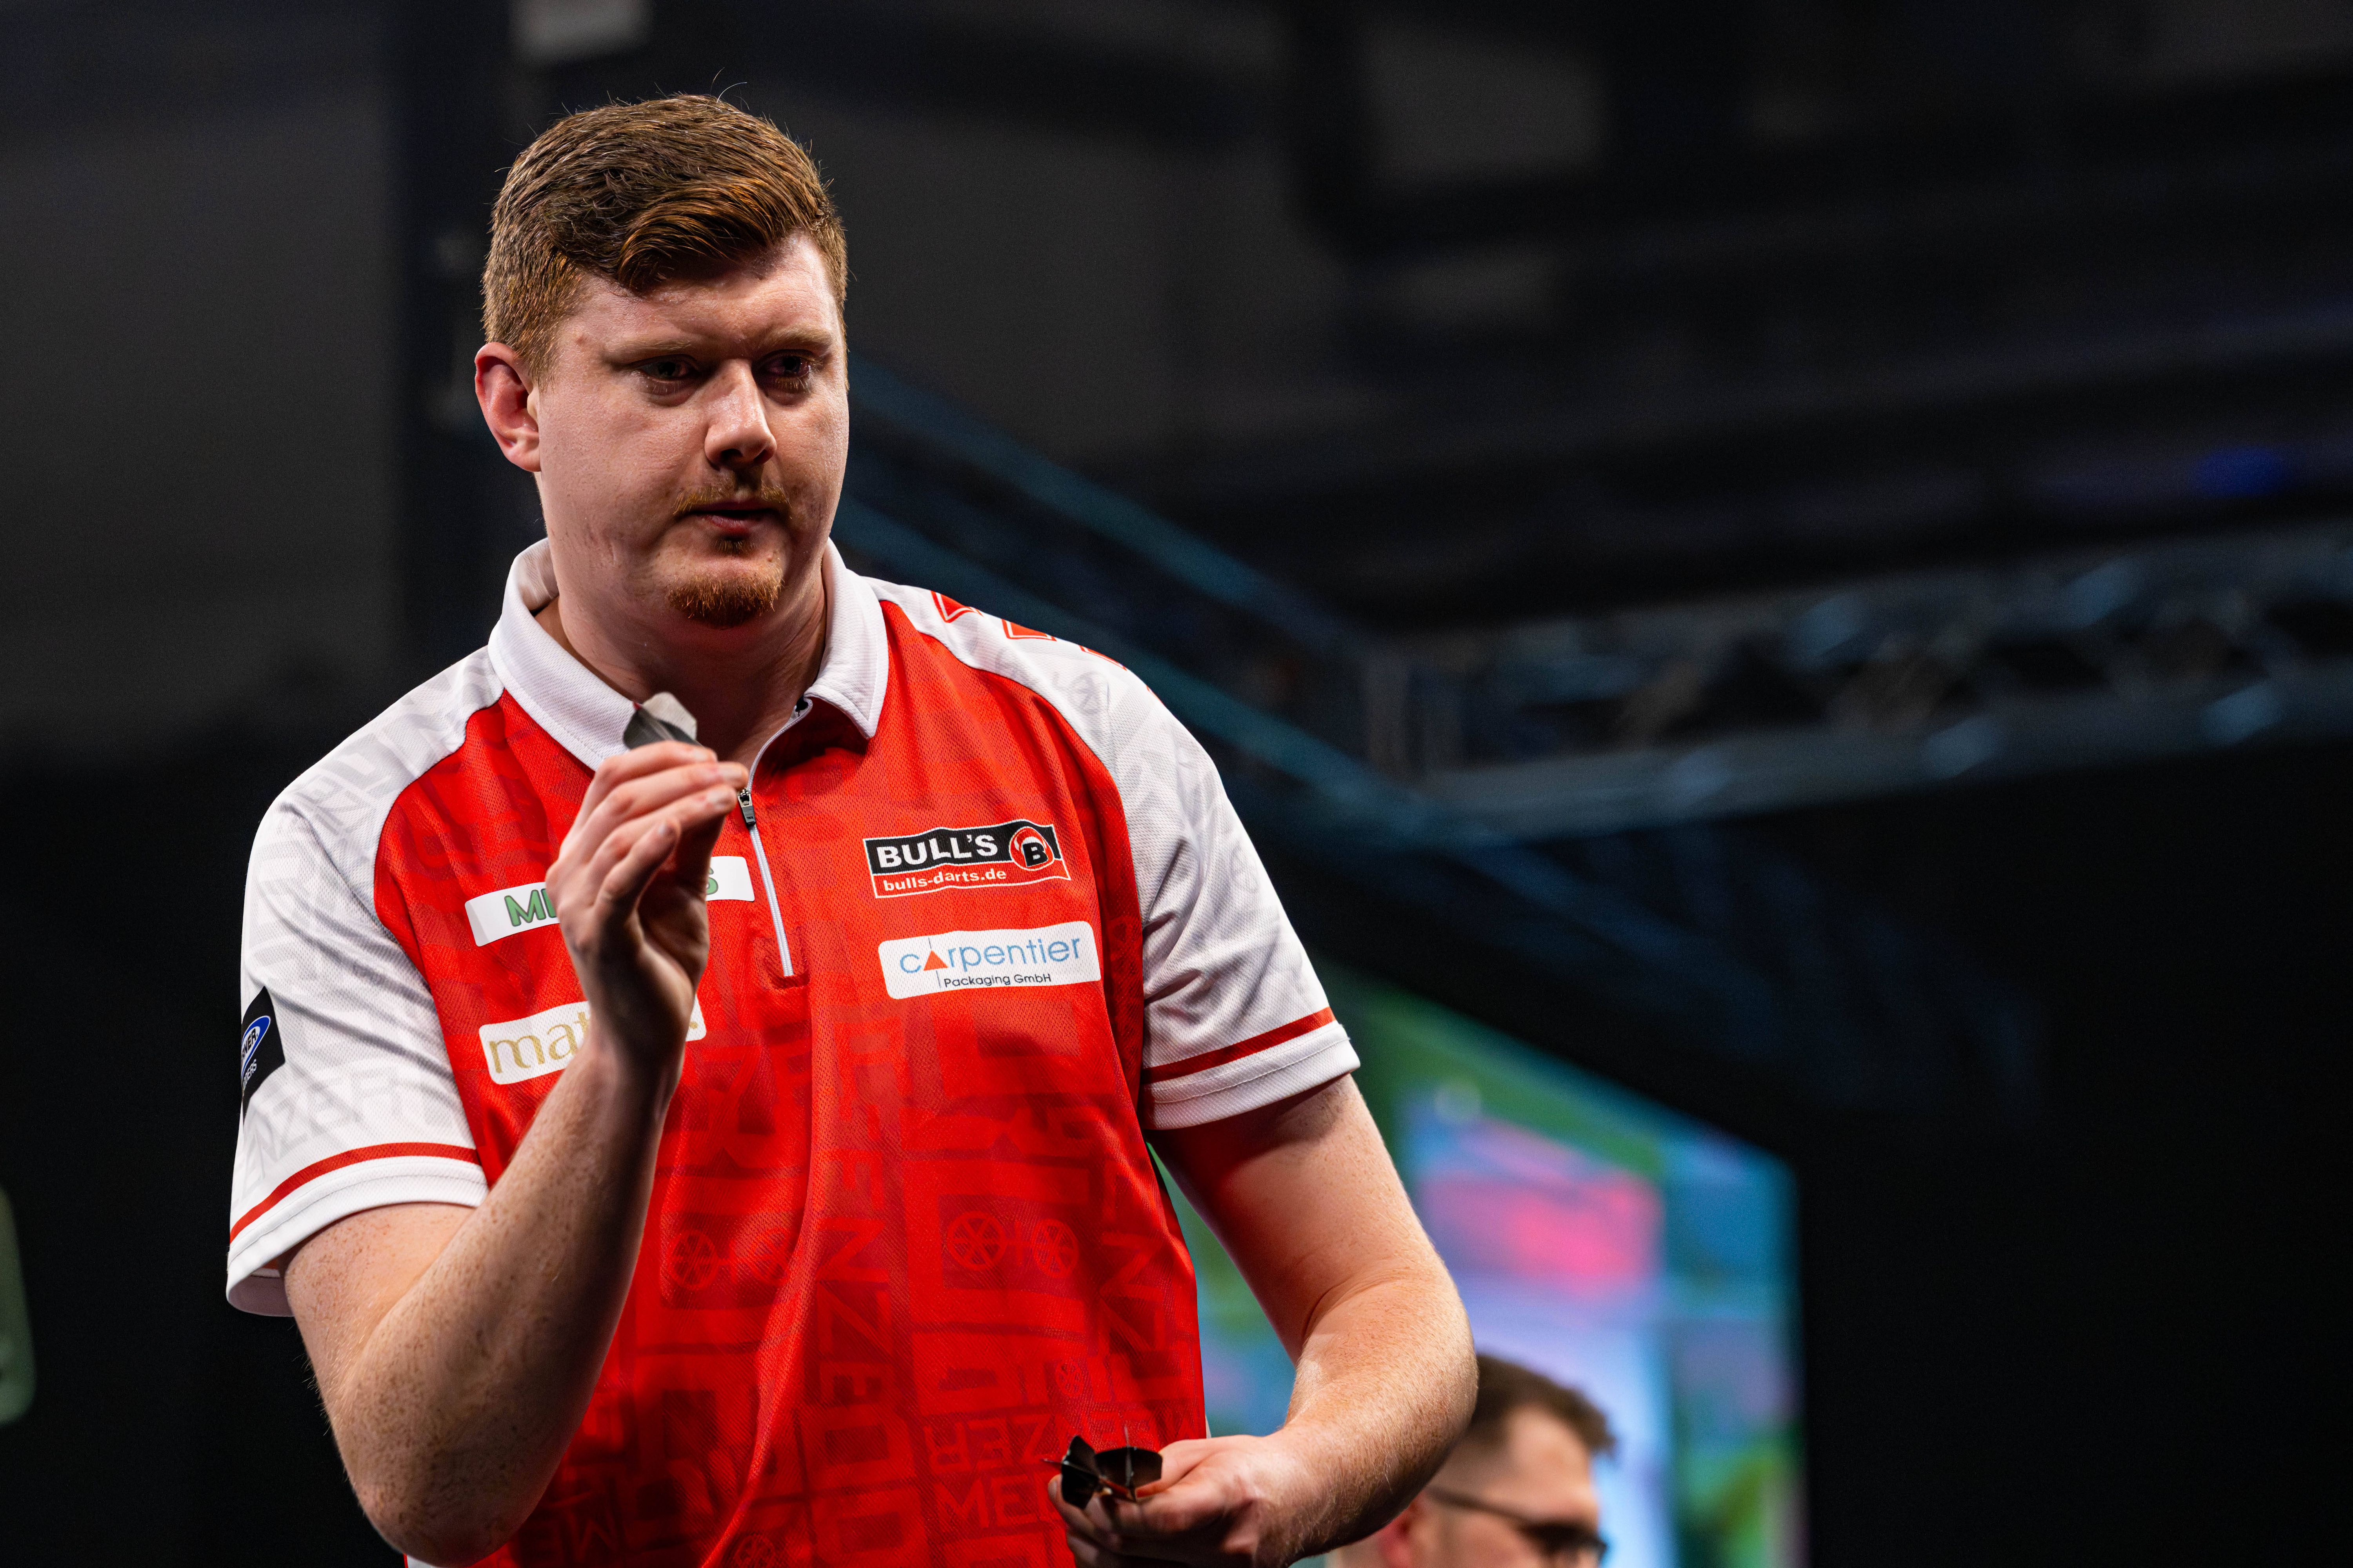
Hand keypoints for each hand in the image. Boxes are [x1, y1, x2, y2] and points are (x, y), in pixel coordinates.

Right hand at [547, 742, 745, 1075]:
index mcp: (583, 853)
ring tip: (728, 792)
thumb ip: (693, 842)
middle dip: (681, 774)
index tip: (715, 756)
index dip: (662, 757)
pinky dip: (648, 847)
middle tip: (734, 772)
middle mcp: (568, 871)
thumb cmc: (662, 959)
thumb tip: (719, 787)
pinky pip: (618, 880)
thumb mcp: (683, 889)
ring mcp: (577, 903)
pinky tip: (679, 824)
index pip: (610, 779)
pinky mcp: (596, 934)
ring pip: (622, 829)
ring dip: (681, 802)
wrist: (647, 1034)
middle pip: (618, 795)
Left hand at [1051, 1434, 1315, 1567]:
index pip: (1159, 1519)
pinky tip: (1095, 1547)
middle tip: (1059, 1493)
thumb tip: (1101, 1489)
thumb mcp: (1202, 1453)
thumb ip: (1153, 1474)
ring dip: (1091, 1549)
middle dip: (1085, 1522)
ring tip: (1070, 1520)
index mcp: (1229, 1497)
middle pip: (1136, 1550)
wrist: (1302, 1500)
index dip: (1109, 1508)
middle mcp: (1228, 1548)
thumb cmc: (1247, 1466)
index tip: (1079, 1488)